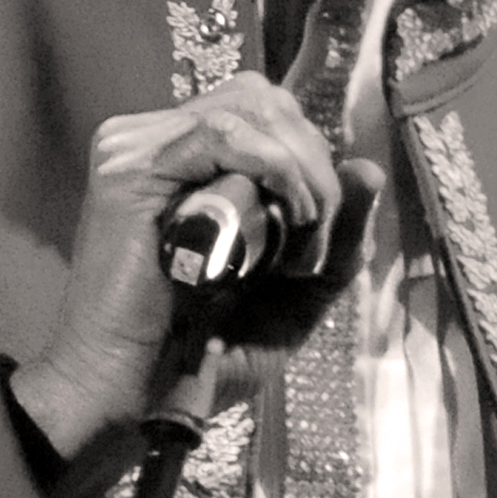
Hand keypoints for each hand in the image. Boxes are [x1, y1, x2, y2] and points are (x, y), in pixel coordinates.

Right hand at [10, 74, 380, 462]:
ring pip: (252, 109)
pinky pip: (221, 131)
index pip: (269, 112)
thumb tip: (368, 170)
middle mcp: (160, 142)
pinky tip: (284, 220)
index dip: (312, 158)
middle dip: (315, 165)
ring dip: (301, 174)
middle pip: (267, 101)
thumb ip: (339, 235)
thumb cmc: (206, 352)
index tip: (320, 232)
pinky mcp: (128, 170)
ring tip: (298, 245)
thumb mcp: (297, 292)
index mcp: (191, 160)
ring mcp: (138, 150)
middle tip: (314, 242)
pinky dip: (274, 168)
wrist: (136, 396)